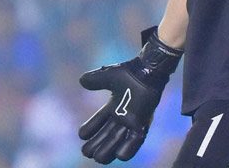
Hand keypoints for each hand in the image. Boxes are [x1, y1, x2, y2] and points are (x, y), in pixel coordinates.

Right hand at [78, 27, 181, 163]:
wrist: (146, 71)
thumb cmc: (129, 72)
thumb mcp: (108, 76)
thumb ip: (95, 80)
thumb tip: (81, 81)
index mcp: (113, 106)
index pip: (98, 121)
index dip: (90, 129)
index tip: (82, 135)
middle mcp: (121, 116)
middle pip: (106, 135)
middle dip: (96, 144)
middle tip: (87, 152)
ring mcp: (132, 121)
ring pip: (118, 140)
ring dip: (108, 149)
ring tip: (98, 158)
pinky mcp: (142, 123)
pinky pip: (136, 140)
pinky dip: (129, 148)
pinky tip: (119, 156)